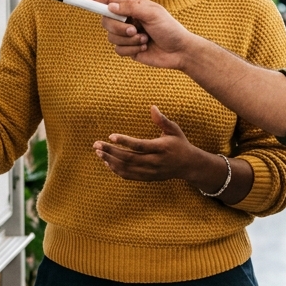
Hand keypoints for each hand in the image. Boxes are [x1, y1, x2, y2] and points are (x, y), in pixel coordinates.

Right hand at [79, 0, 193, 70]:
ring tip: (145, 39)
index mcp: (132, 6)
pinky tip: (145, 47)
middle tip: (134, 29)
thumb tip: (110, 7)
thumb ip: (131, 8)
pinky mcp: (128, 48)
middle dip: (117, 27)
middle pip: (105, 20)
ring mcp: (126, 34)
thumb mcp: (153, 13)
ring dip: (128, 40)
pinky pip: (118, 50)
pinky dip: (131, 49)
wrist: (180, 51)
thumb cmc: (170, 29)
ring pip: (110, 37)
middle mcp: (127, 18)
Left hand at [93, 106, 212, 183]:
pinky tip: (108, 162)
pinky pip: (129, 176)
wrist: (189, 165)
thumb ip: (162, 120)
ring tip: (98, 152)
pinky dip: (117, 170)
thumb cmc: (180, 144)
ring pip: (127, 168)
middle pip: (129, 158)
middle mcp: (155, 161)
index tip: (110, 136)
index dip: (125, 141)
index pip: (140, 145)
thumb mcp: (174, 130)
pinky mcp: (147, 177)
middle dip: (111, 151)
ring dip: (110, 160)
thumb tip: (152, 107)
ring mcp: (150, 171)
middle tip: (96, 144)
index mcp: (161, 148)